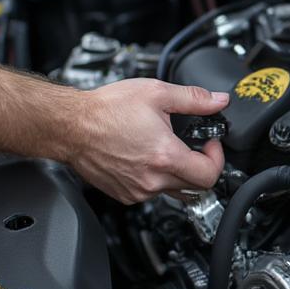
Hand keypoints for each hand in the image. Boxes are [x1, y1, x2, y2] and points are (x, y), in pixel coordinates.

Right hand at [64, 79, 228, 203]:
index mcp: (164, 156)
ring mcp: (137, 191)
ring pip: (175, 192)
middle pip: (197, 188)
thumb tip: (218, 101)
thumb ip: (193, 99)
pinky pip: (153, 193)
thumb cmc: (105, 110)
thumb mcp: (156, 93)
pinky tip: (149, 159)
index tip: (209, 143)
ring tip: (169, 151)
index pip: (210, 175)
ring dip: (180, 174)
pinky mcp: (125, 195)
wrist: (71, 126)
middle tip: (195, 147)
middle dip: (202, 166)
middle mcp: (152, 179)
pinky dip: (158, 179)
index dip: (216, 158)